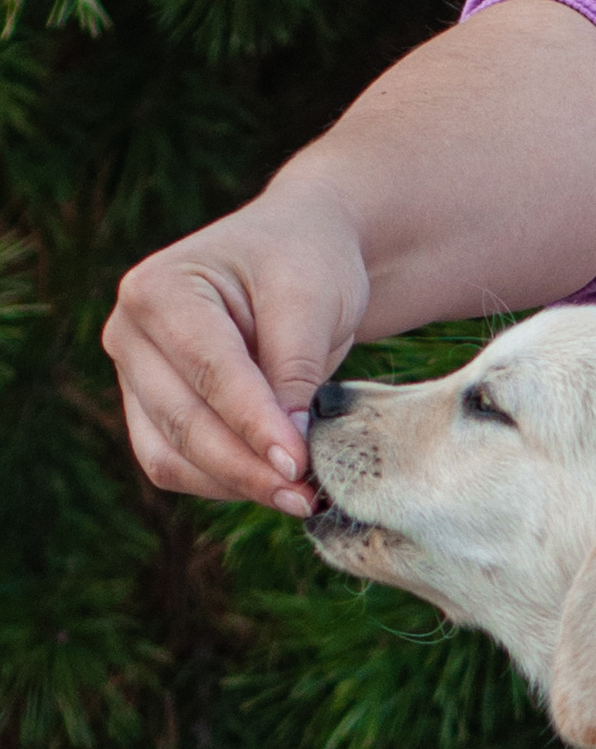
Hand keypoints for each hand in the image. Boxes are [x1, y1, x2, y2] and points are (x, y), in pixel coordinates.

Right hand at [102, 183, 370, 515]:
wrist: (299, 250)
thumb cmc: (304, 261)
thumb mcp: (312, 298)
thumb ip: (295, 369)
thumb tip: (285, 452)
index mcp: (158, 288)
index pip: (208, 370)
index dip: (254, 423)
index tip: (299, 463)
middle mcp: (130, 333)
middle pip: (181, 421)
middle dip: (246, 466)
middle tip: (308, 496)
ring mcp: (135, 376)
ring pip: (169, 455)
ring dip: (233, 484)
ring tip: (300, 497)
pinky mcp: (152, 409)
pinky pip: (175, 464)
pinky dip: (224, 482)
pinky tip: (275, 485)